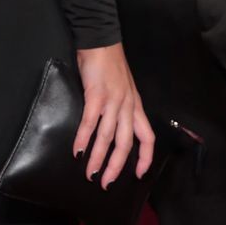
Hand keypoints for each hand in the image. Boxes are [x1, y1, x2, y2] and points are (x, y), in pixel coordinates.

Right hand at [73, 44, 155, 188]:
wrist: (101, 41)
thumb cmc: (109, 65)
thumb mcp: (123, 89)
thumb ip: (120, 109)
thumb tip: (110, 131)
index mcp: (135, 107)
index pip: (147, 137)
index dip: (145, 158)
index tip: (139, 174)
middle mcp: (128, 106)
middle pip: (126, 143)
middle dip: (117, 166)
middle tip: (106, 183)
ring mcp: (113, 101)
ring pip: (108, 137)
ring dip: (98, 158)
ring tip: (90, 173)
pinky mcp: (97, 94)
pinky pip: (91, 121)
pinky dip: (83, 138)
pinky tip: (77, 150)